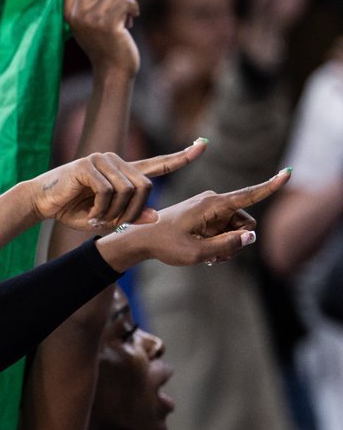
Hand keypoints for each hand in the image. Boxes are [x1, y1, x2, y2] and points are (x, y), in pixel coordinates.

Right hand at [31, 140, 206, 228]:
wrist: (41, 201)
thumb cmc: (71, 209)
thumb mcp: (105, 217)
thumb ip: (130, 216)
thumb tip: (156, 217)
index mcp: (122, 171)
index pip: (157, 163)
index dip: (181, 157)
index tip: (202, 146)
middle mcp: (116, 161)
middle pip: (143, 187)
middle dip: (132, 212)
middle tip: (115, 225)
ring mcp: (102, 160)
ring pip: (127, 190)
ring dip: (115, 213)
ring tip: (99, 220)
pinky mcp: (88, 165)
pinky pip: (107, 191)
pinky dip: (101, 210)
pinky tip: (91, 216)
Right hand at [63, 0, 139, 77]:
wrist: (113, 71)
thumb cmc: (103, 44)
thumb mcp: (87, 22)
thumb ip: (85, 1)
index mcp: (68, 15)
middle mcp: (77, 16)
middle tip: (112, 3)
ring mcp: (92, 20)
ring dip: (122, 3)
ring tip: (121, 20)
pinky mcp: (109, 25)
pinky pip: (126, 1)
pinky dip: (133, 9)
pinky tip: (130, 22)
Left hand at [99, 168, 291, 270]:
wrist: (142, 238)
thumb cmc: (165, 245)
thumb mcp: (195, 253)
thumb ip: (225, 246)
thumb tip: (251, 237)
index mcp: (212, 204)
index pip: (248, 195)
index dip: (270, 186)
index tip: (288, 172)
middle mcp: (215, 201)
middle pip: (245, 223)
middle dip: (237, 242)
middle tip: (216, 257)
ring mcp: (212, 208)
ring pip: (236, 229)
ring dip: (227, 246)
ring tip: (208, 257)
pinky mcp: (208, 215)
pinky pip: (226, 230)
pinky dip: (220, 244)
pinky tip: (207, 253)